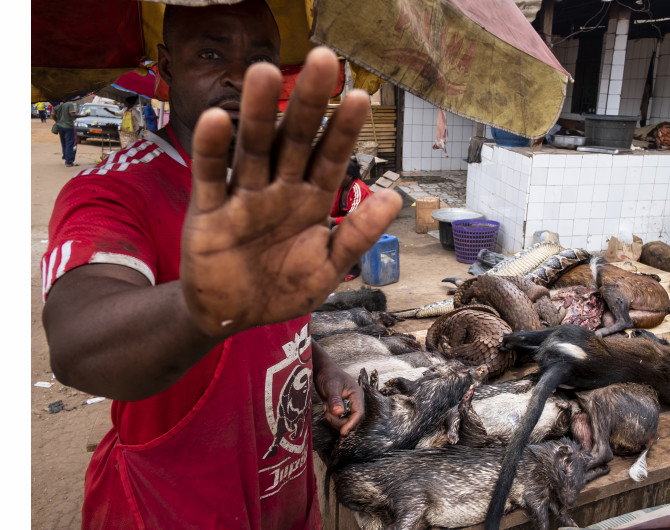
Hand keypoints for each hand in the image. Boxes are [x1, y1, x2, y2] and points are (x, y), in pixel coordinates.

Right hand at [180, 47, 401, 336]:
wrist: (233, 317)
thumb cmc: (282, 288)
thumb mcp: (328, 267)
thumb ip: (357, 234)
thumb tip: (393, 197)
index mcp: (310, 200)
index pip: (331, 158)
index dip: (345, 129)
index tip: (361, 97)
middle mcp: (279, 189)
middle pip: (295, 139)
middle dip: (310, 103)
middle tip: (323, 59)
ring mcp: (244, 197)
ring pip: (253, 147)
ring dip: (260, 112)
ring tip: (266, 72)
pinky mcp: (209, 211)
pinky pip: (211, 176)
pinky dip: (212, 149)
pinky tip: (217, 118)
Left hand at [313, 354, 364, 435]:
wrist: (322, 371)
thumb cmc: (328, 375)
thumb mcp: (331, 386)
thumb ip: (335, 399)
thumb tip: (338, 412)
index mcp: (356, 394)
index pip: (358, 413)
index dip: (351, 424)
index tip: (342, 432)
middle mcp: (354, 401)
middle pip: (352, 419)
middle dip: (339, 421)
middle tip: (327, 413)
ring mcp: (348, 404)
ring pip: (344, 420)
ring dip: (334, 418)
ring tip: (325, 407)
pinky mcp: (341, 407)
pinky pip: (338, 417)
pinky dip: (331, 415)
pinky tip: (326, 406)